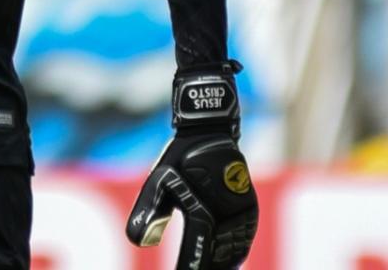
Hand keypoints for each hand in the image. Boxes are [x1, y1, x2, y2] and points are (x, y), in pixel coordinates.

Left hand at [127, 64, 258, 267]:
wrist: (210, 132)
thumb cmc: (180, 157)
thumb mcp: (159, 180)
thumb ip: (149, 211)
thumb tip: (137, 242)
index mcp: (206, 213)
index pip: (197, 253)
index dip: (190, 267)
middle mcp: (229, 217)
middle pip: (217, 257)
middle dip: (205, 266)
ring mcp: (243, 214)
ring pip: (233, 251)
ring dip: (221, 262)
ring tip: (208, 269)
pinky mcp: (249, 208)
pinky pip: (244, 238)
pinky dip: (236, 252)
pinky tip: (230, 262)